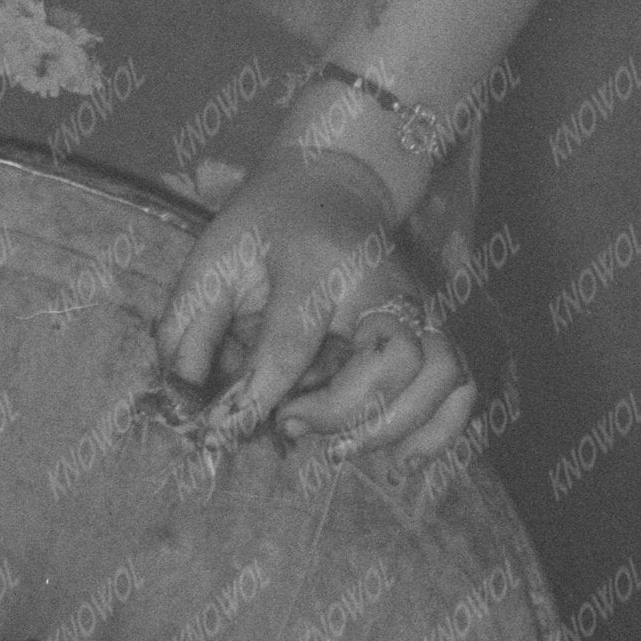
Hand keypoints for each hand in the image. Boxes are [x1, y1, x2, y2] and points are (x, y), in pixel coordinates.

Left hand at [152, 146, 474, 455]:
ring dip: (392, 425)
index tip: (222, 433)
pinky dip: (442, 431)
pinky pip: (462, 387)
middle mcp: (380, 283)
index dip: (254, 397)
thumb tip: (178, 396)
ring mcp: (418, 304)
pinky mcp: (439, 325)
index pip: (291, 341)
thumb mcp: (215, 257)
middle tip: (292, 427)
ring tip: (340, 446)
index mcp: (314, 261)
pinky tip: (401, 457)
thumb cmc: (266, 226)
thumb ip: (189, 323)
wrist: (333, 183)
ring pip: (438, 374)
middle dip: (342, 410)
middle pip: (392, 358)